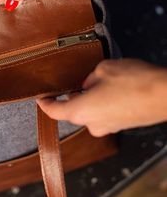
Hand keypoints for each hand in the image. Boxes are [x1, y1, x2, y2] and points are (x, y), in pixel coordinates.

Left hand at [37, 59, 166, 135]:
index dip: (45, 103)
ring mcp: (108, 127)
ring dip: (90, 98)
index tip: (41, 98)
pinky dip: (102, 103)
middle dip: (73, 95)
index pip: (54, 111)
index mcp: (82, 111)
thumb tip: (88, 84)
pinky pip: (104, 113)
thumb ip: (89, 78)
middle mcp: (93, 124)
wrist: (165, 95)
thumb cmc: (135, 82)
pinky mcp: (121, 125)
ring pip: (90, 111)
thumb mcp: (103, 69)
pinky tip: (112, 89)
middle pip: (73, 111)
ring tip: (101, 80)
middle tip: (76, 80)